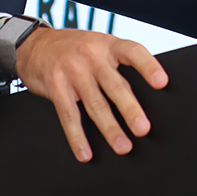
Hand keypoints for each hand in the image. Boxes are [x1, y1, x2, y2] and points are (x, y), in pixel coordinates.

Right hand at [15, 26, 167, 162]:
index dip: (148, 66)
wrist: (34, 44)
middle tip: (142, 129)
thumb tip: (143, 92)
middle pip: (115, 85)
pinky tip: (85, 152)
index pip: (133, 52)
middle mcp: (92, 56)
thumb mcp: (98, 44)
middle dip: (130, 109)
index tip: (162, 83)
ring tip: (122, 146)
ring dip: (110, 128)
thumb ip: (116, 62)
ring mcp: (73, 71)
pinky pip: (69, 115)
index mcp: (108, 44)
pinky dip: (77, 137)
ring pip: (95, 104)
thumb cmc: (74, 48)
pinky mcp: (56, 86)